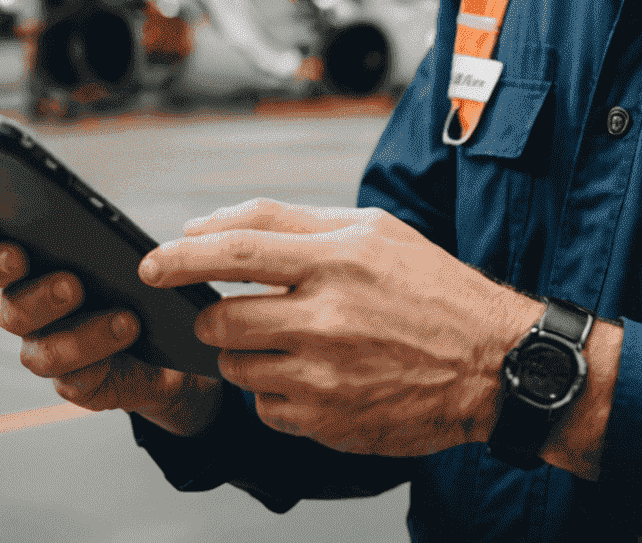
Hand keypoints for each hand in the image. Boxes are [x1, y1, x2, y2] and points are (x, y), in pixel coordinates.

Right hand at [0, 203, 222, 436]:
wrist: (177, 339)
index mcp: (34, 250)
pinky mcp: (76, 380)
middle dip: (2, 268)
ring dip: (76, 328)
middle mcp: (26, 297)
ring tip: (120, 312)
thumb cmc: (148, 274)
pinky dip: (98, 356)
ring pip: (36, 341)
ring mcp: (46, 342)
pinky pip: (74, 377)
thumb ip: (119, 226)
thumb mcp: (138, 239)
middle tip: (23, 256)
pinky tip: (126, 334)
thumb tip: (115, 219)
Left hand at [138, 198, 542, 456]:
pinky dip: (273, 391)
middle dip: (211, 315)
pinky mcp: (325, 420)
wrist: (488, 362)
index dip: (183, 256)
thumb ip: (291, 222)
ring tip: (285, 342)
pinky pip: (263, 406)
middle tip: (229, 312)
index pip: (237, 249)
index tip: (153, 263)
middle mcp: (327, 314)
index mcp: (338, 256)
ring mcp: (324, 373)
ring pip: (235, 365)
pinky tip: (312, 375)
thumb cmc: (430, 288)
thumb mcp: (372, 229)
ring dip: (242, 354)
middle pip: (223, 317)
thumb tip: (209, 228)